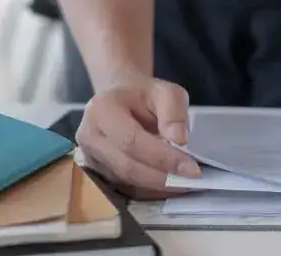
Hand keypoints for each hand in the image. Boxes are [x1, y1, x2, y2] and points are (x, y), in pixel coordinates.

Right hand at [75, 78, 201, 199]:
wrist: (120, 98)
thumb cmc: (143, 94)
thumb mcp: (165, 92)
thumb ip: (174, 112)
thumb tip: (179, 141)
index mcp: (102, 110)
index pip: (132, 141)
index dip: (162, 158)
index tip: (191, 168)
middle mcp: (89, 135)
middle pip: (127, 166)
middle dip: (162, 177)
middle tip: (191, 181)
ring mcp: (89, 156)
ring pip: (126, 181)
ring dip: (157, 186)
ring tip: (183, 183)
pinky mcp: (96, 171)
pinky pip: (124, 187)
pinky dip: (149, 189)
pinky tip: (167, 185)